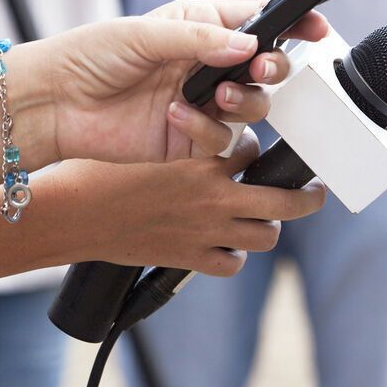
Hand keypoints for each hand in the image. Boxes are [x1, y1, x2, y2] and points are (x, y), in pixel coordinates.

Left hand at [45, 0, 328, 165]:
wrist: (54, 104)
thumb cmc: (90, 56)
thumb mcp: (144, 34)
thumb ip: (201, 38)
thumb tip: (249, 44)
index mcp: (198, 26)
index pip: (257, 19)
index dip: (291, 22)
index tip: (316, 26)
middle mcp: (204, 64)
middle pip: (265, 65)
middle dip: (274, 66)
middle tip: (260, 66)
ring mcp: (200, 102)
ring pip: (252, 104)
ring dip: (245, 99)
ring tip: (218, 94)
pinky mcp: (189, 138)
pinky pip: (221, 139)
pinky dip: (206, 129)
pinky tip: (176, 117)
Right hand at [59, 132, 326, 276]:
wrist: (73, 214)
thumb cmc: (101, 168)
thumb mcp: (148, 138)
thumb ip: (183, 135)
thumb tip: (202, 123)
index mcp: (205, 157)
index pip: (255, 149)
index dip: (256, 149)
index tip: (256, 151)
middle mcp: (214, 195)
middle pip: (284, 200)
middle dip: (307, 198)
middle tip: (314, 192)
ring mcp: (206, 231)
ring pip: (265, 235)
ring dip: (268, 226)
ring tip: (267, 220)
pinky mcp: (190, 259)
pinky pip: (232, 263)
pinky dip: (233, 256)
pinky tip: (225, 246)